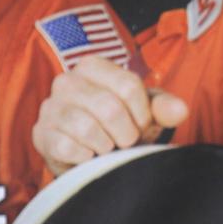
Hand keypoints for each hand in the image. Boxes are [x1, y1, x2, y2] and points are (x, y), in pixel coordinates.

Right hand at [32, 54, 188, 175]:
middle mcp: (67, 81)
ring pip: (87, 128)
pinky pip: (68, 147)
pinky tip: (89, 155)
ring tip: (108, 148)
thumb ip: (165, 108)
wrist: (93, 155)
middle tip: (126, 142)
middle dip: (126, 133)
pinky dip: (86, 156)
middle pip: (109, 107)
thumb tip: (180, 110)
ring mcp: (50, 107)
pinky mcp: (41, 134)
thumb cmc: (121, 125)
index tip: (141, 125)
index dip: (142, 114)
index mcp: (93, 66)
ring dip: (106, 146)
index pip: (128, 86)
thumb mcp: (146, 113)